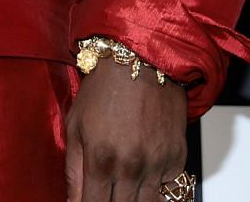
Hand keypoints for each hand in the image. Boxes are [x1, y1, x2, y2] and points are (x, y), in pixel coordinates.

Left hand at [63, 65, 187, 201]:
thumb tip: (72, 201)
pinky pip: (166, 188)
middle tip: (104, 193)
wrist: (142, 61)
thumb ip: (73, 169)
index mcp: (101, 159)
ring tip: (122, 189)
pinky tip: (143, 174)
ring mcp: (157, 164)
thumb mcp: (75, 125)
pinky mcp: (177, 158)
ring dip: (132, 200)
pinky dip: (154, 187)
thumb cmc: (104, 89)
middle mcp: (131, 166)